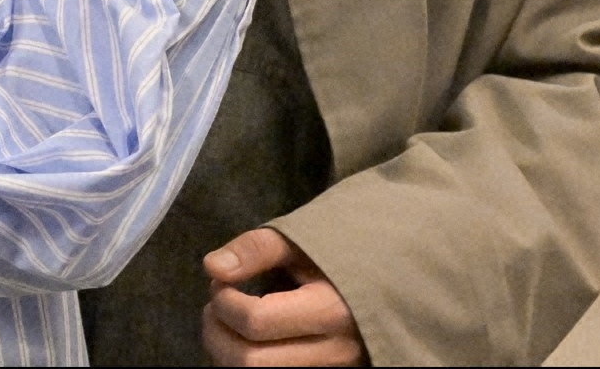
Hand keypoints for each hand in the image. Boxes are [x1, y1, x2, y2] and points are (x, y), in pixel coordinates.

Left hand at [202, 227, 365, 366]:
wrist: (386, 285)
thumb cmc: (340, 259)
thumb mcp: (304, 242)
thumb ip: (258, 248)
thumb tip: (212, 267)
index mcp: (332, 310)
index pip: (256, 321)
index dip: (224, 301)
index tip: (222, 283)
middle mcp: (334, 352)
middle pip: (251, 362)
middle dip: (217, 333)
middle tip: (216, 308)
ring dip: (226, 354)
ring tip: (227, 325)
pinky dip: (245, 365)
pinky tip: (244, 343)